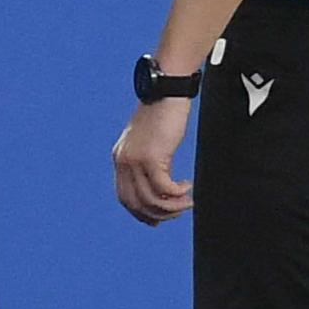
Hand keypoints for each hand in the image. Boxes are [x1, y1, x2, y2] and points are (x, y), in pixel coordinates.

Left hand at [112, 98, 194, 225]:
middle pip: (135, 203)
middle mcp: (123, 161)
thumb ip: (148, 159)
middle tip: (177, 212)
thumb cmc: (163, 111)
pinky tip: (188, 187)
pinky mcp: (152, 158)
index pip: (124, 196)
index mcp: (120, 157)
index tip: (157, 219)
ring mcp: (136, 161)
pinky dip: (178, 194)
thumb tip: (159, 182)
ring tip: (187, 202)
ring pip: (151, 200)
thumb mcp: (149, 139)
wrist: (166, 89)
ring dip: (171, 207)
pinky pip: (165, 189)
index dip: (140, 212)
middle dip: (157, 214)